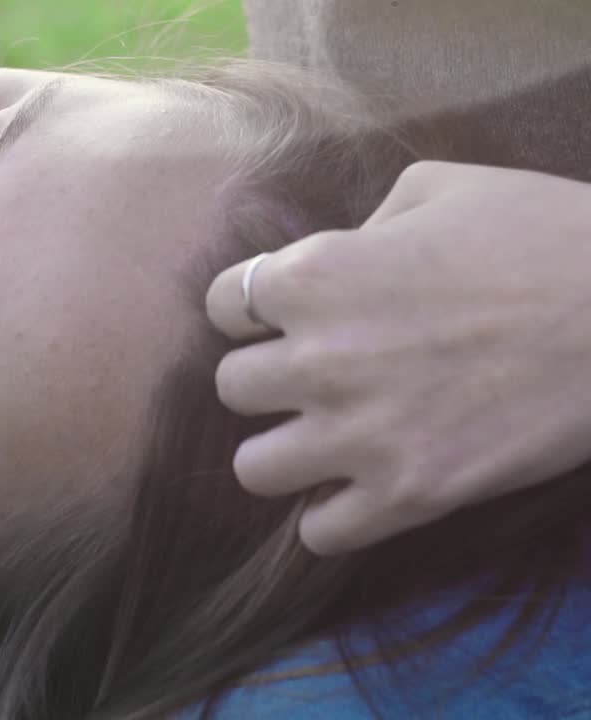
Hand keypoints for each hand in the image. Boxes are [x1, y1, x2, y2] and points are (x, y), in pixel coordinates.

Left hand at [204, 161, 590, 554]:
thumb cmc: (546, 234)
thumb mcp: (439, 187)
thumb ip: (361, 225)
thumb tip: (336, 260)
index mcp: (315, 275)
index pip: (220, 307)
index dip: (249, 313)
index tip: (282, 319)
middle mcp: (319, 358)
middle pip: (230, 389)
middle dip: (266, 382)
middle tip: (313, 379)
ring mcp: (361, 434)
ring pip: (253, 469)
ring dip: (284, 454)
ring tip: (325, 441)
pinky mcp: (410, 495)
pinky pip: (319, 534)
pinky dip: (332, 518)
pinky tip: (360, 491)